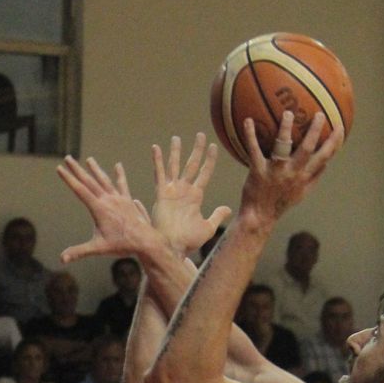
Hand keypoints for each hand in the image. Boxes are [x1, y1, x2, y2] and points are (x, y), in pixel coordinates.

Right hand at [57, 156, 162, 264]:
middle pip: (89, 181)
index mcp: (99, 208)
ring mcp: (119, 199)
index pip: (80, 190)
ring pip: (104, 180)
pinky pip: (122, 185)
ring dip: (96, 170)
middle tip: (68, 157)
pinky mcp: (127, 201)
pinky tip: (118, 165)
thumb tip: (62, 259)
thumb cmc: (122, 245)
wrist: (145, 241)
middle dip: (77, 170)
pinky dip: (119, 175)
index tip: (59, 168)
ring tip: (89, 159)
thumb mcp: (98, 248)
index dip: (68, 179)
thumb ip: (79, 252)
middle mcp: (108, 200)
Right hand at [150, 133, 231, 256]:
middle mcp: (184, 190)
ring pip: (175, 166)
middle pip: (192, 165)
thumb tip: (228, 208)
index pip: (204, 173)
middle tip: (200, 135)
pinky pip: (159, 174)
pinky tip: (156, 148)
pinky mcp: (161, 194)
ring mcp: (172, 191)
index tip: (214, 147)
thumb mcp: (208, 228)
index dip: (209, 160)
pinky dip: (157, 161)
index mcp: (196, 196)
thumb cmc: (189, 241)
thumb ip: (217, 215)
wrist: (173, 247)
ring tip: (177, 138)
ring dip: (176, 152)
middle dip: (196, 150)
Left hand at [238, 110, 342, 226]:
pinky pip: (254, 150)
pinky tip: (248, 121)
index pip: (324, 157)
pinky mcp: (258, 172)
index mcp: (304, 177)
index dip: (334, 142)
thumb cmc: (281, 203)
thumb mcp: (301, 194)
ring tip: (288, 113)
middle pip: (308, 148)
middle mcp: (292, 173)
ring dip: (286, 129)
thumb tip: (327, 163)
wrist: (260, 217)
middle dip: (315, 130)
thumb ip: (314, 178)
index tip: (340, 126)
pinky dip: (250, 135)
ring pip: (283, 146)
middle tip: (318, 113)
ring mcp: (275, 172)